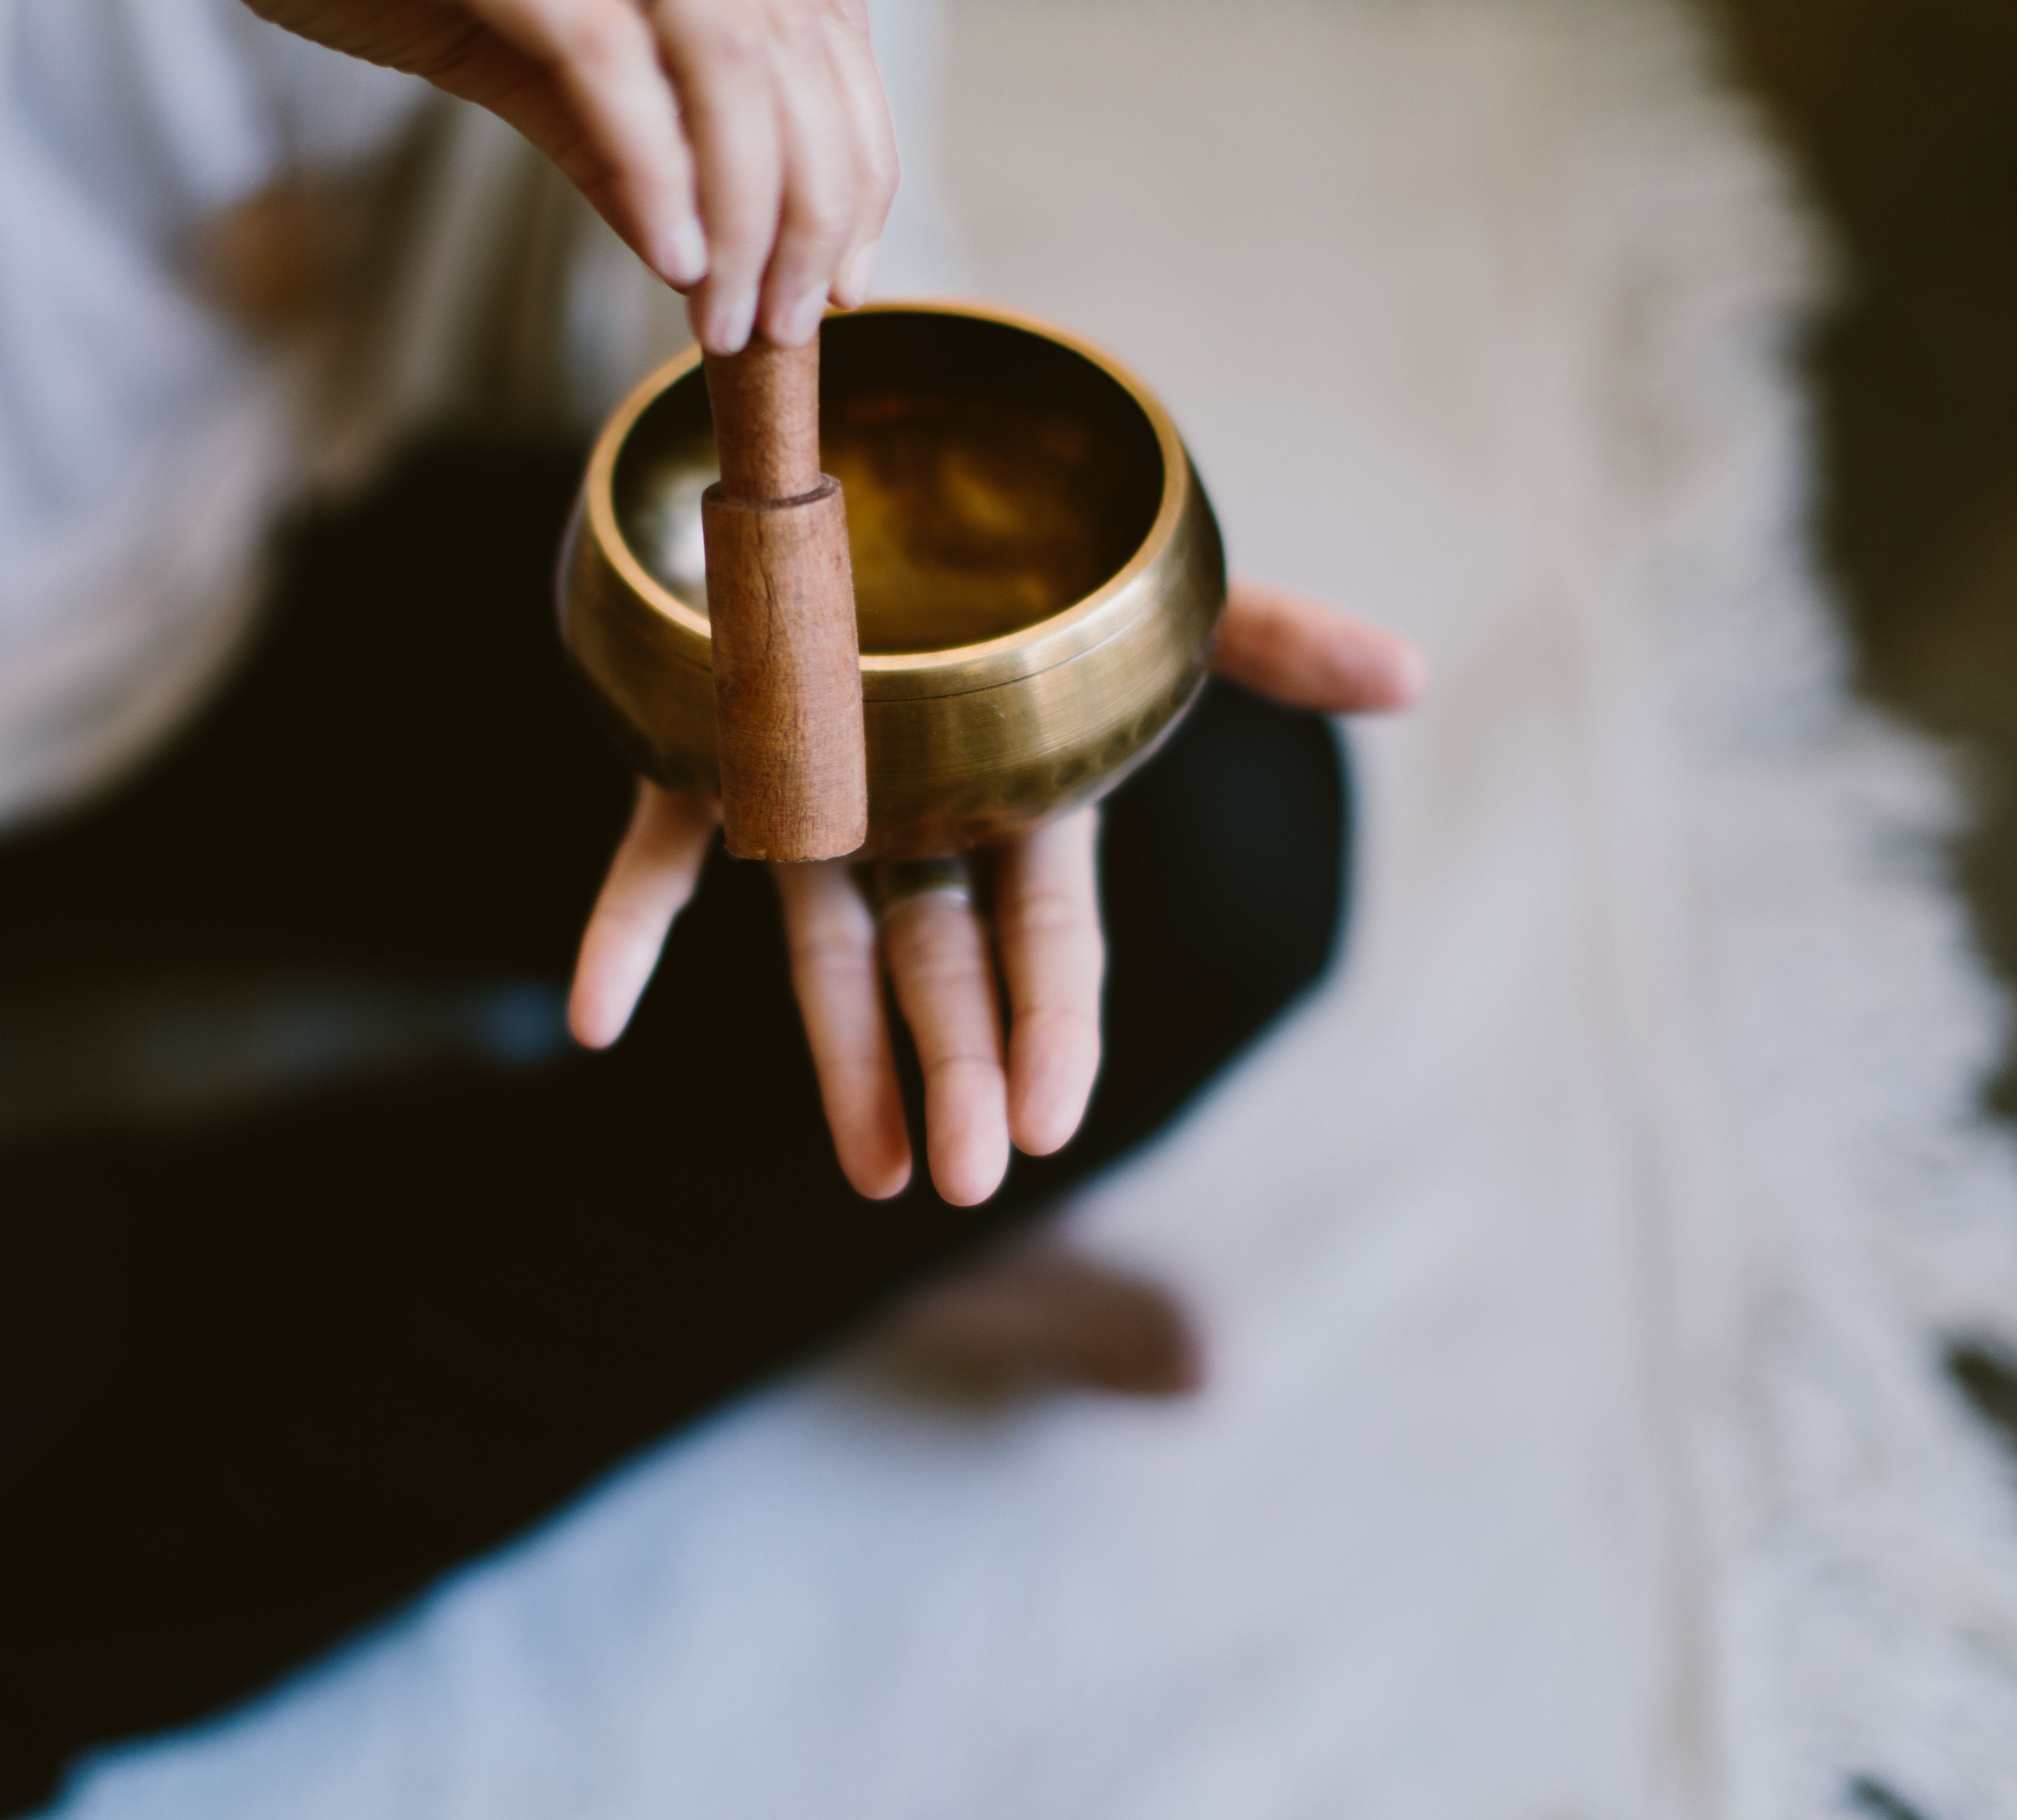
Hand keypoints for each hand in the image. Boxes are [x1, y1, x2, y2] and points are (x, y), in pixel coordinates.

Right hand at [239, 0, 896, 351]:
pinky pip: (610, 66)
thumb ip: (620, 142)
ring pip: (733, 68)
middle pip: (800, 60)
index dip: (856, 168)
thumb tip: (703, 253)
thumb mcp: (530, 57)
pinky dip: (654, 173)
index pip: (827, 39)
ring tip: (726, 321)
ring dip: (747, 216)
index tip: (844, 283)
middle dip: (809, 215)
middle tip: (786, 328)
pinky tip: (674, 262)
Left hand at [569, 582, 1425, 1204]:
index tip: (1050, 1125)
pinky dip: (624, 931)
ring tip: (868, 1169)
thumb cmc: (1016, 530)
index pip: (1047, 936)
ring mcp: (807, 793)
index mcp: (1019, 792)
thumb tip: (1416, 674)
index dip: (1053, 1027)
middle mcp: (916, 813)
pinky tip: (600, 1015)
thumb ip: (1267, 641)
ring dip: (841, 1054)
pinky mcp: (700, 756)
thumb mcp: (1149, 587)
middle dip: (956, 1068)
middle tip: (961, 1178)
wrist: (866, 444)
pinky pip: (655, 855)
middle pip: (942, 964)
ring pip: (824, 945)